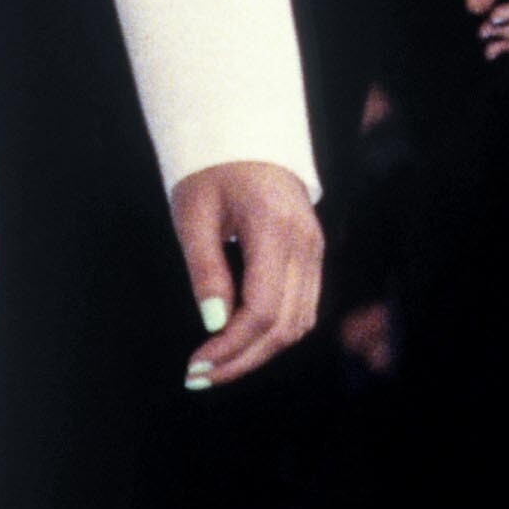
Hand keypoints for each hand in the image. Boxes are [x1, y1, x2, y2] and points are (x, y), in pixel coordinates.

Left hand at [168, 161, 323, 389]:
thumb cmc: (211, 169)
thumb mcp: (193, 214)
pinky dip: (274, 332)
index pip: (262, 310)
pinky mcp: (313, 253)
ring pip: (299, 323)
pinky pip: (302, 307)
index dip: (231, 347)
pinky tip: (240, 342)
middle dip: (242, 360)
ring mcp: (315, 249)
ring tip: (217, 367)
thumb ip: (206, 270)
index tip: (197, 366)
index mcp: (274, 229)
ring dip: (259, 352)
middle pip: (285, 326)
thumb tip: (215, 324)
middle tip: (200, 378)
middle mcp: (305, 244)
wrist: (245, 131)